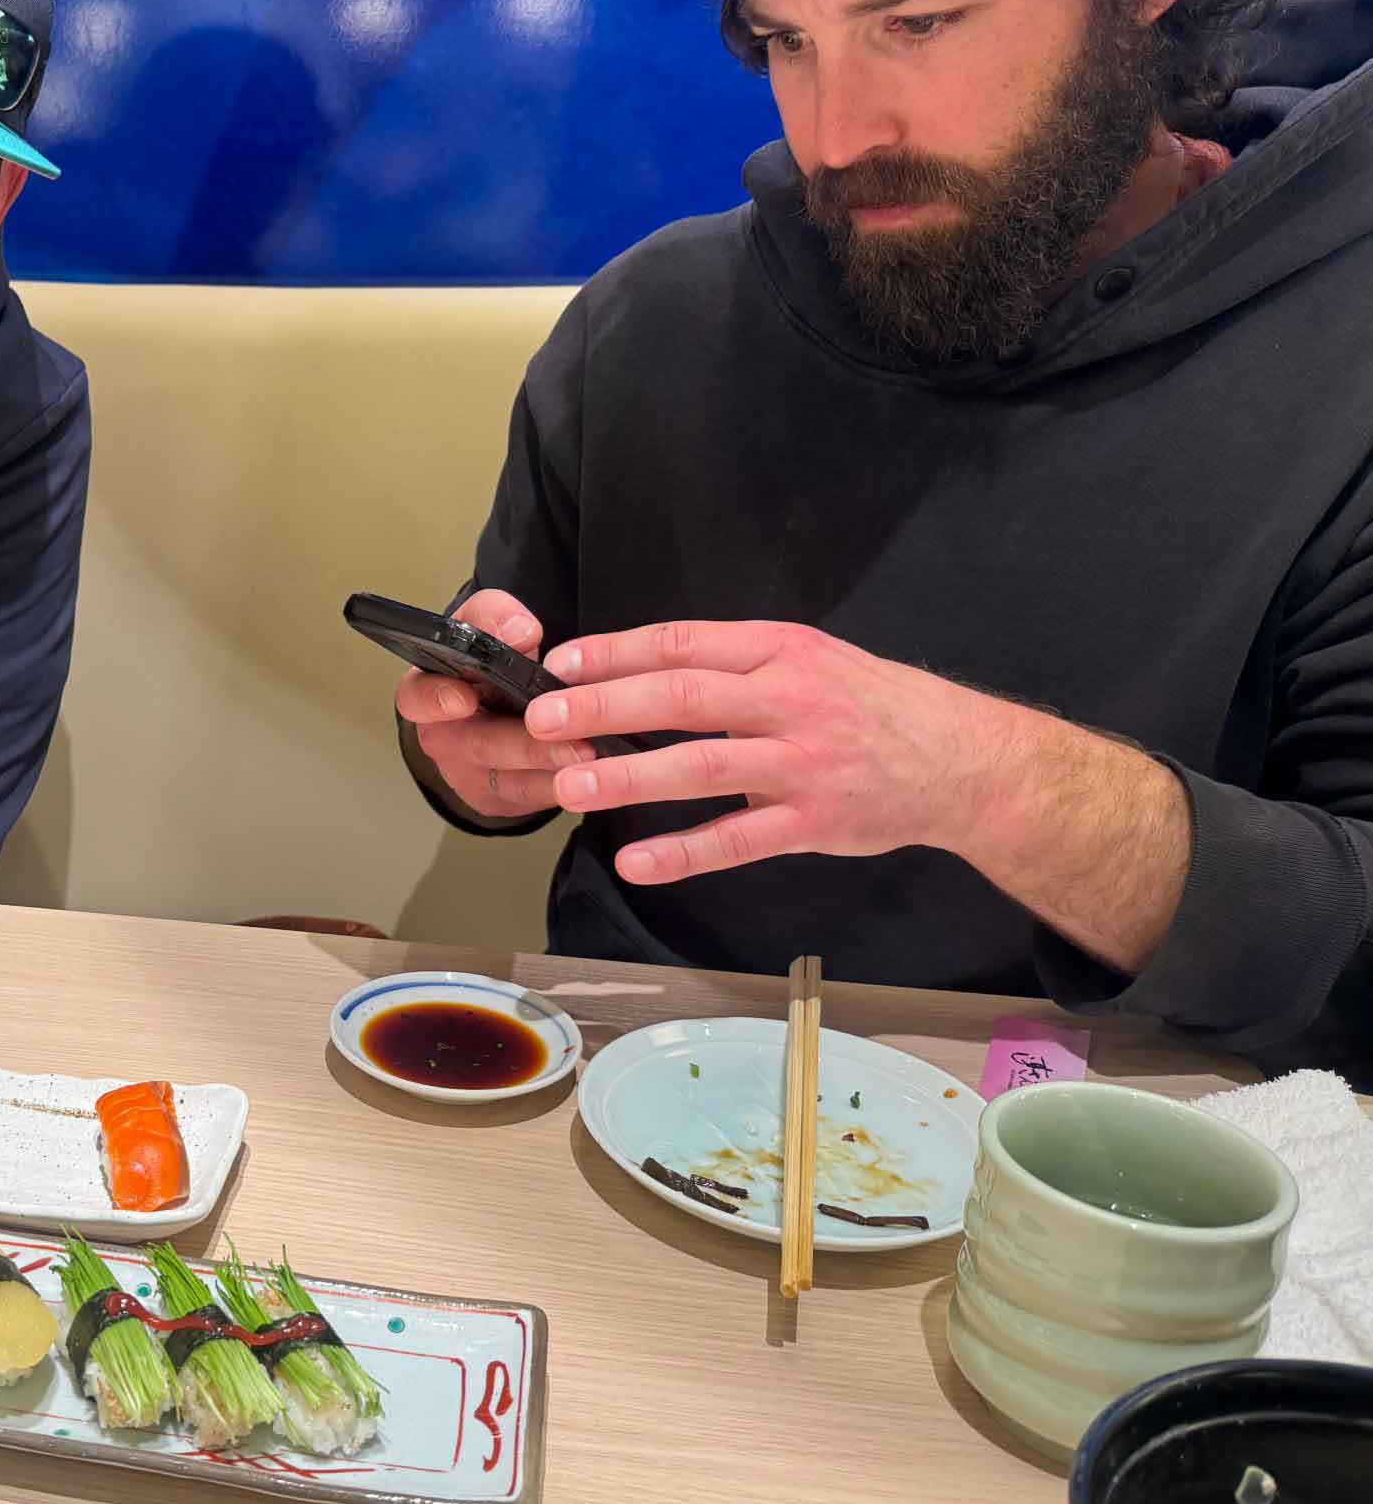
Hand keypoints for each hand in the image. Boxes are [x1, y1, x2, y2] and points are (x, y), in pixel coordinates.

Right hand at [394, 589, 595, 820]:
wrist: (502, 708)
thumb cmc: (490, 667)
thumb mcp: (486, 627)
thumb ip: (495, 616)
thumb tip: (519, 631)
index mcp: (429, 692)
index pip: (417, 698)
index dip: (437, 700)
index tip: (464, 698)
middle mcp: (445, 738)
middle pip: (481, 745)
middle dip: (527, 744)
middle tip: (568, 740)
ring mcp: (471, 775)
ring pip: (513, 780)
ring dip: (554, 768)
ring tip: (590, 756)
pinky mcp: (501, 800)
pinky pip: (535, 797)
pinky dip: (569, 786)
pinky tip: (596, 772)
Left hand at [523, 620, 1018, 882]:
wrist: (962, 760)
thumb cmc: (870, 705)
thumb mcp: (809, 659)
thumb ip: (735, 665)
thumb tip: (645, 669)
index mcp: (781, 651)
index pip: (684, 644)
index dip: (618, 652)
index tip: (561, 661)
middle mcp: (789, 700)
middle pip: (681, 698)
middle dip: (603, 707)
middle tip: (541, 718)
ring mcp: (801, 764)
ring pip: (701, 767)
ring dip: (629, 776)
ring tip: (569, 786)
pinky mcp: (813, 822)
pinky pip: (737, 839)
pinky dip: (682, 851)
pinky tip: (635, 860)